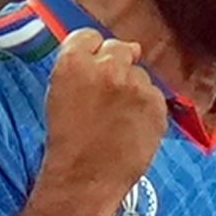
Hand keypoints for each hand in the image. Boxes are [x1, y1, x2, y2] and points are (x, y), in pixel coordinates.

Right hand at [39, 29, 168, 215]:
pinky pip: (154, 95)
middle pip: (119, 48)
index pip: (89, 36)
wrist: (85, 179)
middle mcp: (107, 67)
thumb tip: (120, 51)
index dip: (92, 52)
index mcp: (73, 63)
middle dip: (116, 65)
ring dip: (133, 89)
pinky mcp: (156, 104)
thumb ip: (81, 68)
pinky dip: (146, 109)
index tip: (92, 68)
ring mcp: (135, 84)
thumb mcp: (59, 96)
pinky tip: (132, 128)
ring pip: (139, 74)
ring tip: (118, 119)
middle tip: (109, 95)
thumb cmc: (67, 142)